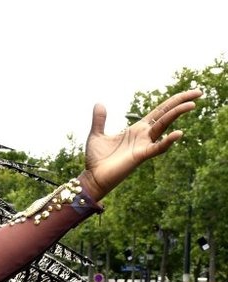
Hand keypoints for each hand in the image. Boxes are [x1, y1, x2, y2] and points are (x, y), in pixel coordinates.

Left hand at [80, 89, 201, 199]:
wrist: (93, 177)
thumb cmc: (96, 159)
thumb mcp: (96, 134)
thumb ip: (99, 120)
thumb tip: (99, 103)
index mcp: (136, 129)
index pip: (159, 111)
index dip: (174, 101)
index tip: (190, 92)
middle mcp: (143, 136)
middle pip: (166, 115)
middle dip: (181, 102)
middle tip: (200, 91)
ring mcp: (144, 145)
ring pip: (164, 126)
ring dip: (176, 115)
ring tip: (191, 105)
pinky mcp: (140, 156)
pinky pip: (157, 148)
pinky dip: (167, 141)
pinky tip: (178, 133)